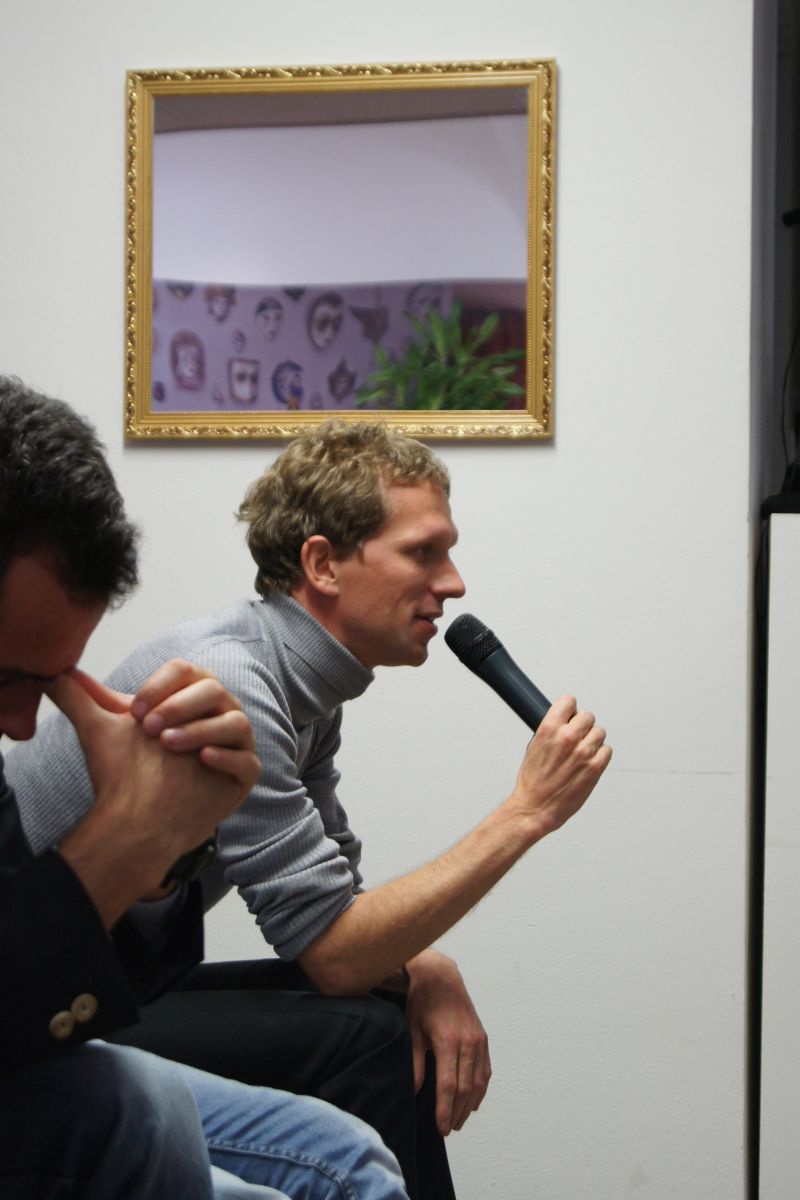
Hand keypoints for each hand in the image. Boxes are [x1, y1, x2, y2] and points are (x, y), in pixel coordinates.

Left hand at [71, 659, 257, 798]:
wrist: (137, 823)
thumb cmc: (126, 772)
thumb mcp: (101, 729)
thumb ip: (81, 697)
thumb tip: (53, 672)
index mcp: (191, 696)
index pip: (187, 671)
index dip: (160, 686)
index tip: (134, 712)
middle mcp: (219, 714)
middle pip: (214, 690)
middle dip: (180, 706)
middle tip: (149, 729)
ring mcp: (236, 745)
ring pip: (235, 722)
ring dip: (202, 729)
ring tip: (168, 744)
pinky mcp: (243, 777)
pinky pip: (247, 761)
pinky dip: (227, 756)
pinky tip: (203, 759)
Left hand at [405, 949, 490, 1135]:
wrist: (441, 977)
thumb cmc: (423, 1003)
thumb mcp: (413, 1031)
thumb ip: (415, 1063)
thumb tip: (415, 1091)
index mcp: (448, 1042)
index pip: (448, 1085)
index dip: (445, 1110)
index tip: (440, 1128)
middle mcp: (468, 1043)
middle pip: (465, 1088)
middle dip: (456, 1112)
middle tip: (447, 1129)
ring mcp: (478, 1040)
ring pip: (478, 1083)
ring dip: (469, 1105)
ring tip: (458, 1120)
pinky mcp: (483, 1038)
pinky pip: (485, 1070)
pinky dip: (481, 1089)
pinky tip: (473, 1101)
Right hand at [510, 694, 610, 835]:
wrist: (536, 807)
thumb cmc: (533, 781)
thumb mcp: (534, 746)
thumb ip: (552, 730)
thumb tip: (566, 719)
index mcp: (549, 728)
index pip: (569, 701)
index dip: (570, 709)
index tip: (570, 715)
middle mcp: (567, 737)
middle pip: (588, 716)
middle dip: (582, 726)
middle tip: (576, 738)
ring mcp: (583, 752)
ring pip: (599, 732)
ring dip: (593, 740)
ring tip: (582, 752)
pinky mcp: (595, 767)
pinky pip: (607, 750)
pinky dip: (600, 755)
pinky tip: (589, 762)